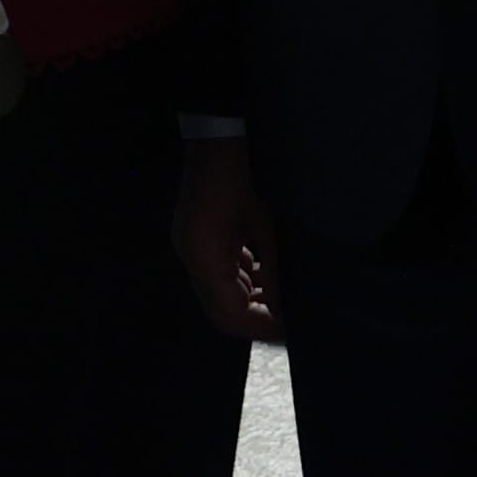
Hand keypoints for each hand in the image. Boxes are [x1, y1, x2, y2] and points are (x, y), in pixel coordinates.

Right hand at [176, 134, 287, 341]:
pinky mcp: (192, 243)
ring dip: (246, 301)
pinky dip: (238, 283)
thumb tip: (285, 307)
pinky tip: (261, 275)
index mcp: (206, 259)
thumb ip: (272, 272)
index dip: (260, 325)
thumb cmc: (242, 186)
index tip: (288, 328)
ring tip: (278, 298)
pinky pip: (214, 277)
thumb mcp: (264, 230)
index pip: (230, 312)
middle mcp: (191, 261)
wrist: (213, 148)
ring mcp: (188, 251)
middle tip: (284, 319)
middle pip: (218, 311)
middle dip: (252, 319)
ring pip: (216, 296)